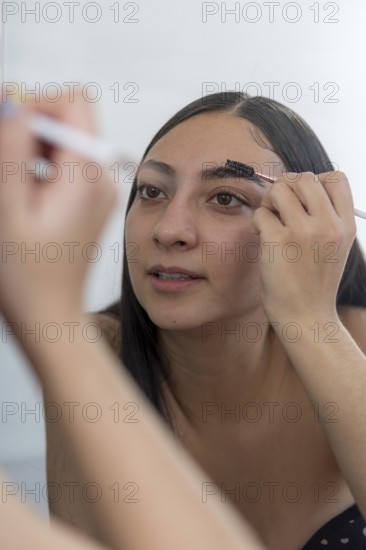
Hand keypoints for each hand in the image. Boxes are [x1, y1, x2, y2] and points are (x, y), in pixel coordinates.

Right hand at [0, 92, 117, 323]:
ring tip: (12, 184)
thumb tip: (12, 97)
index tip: (6, 129)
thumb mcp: (8, 206)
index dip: (34, 103)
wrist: (48, 315)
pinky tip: (22, 195)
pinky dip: (39, 167)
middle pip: (71, 117)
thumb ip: (11, 147)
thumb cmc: (25, 275)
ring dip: (31, 146)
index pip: (73, 100)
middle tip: (4, 160)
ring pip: (66, 140)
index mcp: (86, 175)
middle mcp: (101, 178)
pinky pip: (66, 165)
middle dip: (30, 124)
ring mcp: (98, 190)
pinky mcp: (89, 201)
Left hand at [251, 171, 356, 322]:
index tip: (303, 201)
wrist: (306, 317)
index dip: (314, 182)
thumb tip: (294, 184)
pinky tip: (263, 238)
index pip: (335, 178)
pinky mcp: (278, 240)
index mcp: (345, 225)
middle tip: (280, 210)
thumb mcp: (335, 247)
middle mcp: (328, 225)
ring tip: (270, 223)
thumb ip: (324, 217)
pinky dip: (257, 223)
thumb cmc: (314, 282)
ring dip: (269, 203)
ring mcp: (303, 231)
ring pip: (279, 189)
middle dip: (287, 188)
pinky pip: (261, 212)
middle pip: (304, 178)